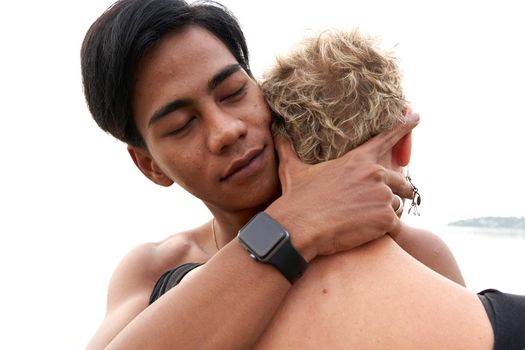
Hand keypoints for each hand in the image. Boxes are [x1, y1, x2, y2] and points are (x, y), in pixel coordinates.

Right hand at [266, 113, 418, 261]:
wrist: (299, 227)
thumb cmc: (296, 199)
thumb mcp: (292, 170)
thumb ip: (288, 148)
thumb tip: (276, 131)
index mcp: (357, 160)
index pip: (386, 137)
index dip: (403, 126)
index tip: (415, 115)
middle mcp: (375, 174)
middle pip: (402, 182)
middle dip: (398, 193)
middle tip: (379, 206)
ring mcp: (382, 196)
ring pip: (398, 206)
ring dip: (386, 214)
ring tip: (363, 222)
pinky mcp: (386, 219)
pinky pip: (396, 225)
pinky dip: (385, 231)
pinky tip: (366, 233)